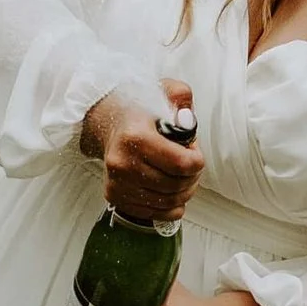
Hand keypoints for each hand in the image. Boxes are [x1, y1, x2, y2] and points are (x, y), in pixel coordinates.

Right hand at [79, 81, 202, 225]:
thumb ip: (181, 95)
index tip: (193, 150)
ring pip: (169, 202)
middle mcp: (122, 164)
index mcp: (134, 137)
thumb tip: (188, 119)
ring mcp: (117, 184)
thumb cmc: (139, 112)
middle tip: (188, 162)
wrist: (109, 124)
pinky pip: (157, 213)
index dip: (197, 159)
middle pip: (177, 185)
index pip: (181, 164)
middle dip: (192, 175)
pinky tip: (170, 188)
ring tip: (180, 174)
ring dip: (184, 191)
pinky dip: (171, 205)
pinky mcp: (116, 197)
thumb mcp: (162, 91)